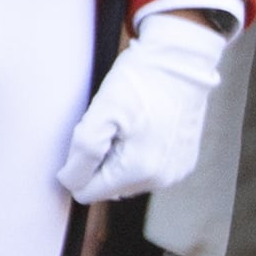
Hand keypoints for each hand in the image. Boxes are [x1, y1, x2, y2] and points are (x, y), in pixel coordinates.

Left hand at [61, 11, 228, 201]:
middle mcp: (162, 178)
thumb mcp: (99, 112)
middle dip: (102, 162)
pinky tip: (147, 130)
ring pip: (127, 181)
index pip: (86, 192)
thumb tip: (72, 181)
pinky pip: (148, 171)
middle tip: (114, 128)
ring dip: (122, 159)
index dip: (80, 165)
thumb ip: (81, 153)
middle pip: (108, 188)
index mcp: (139, 169)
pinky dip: (141, 154)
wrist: (182, 63)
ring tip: (132, 127)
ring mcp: (175, 172)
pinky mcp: (184, 163)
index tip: (94, 135)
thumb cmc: (140, 82)